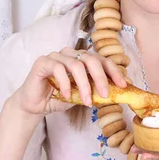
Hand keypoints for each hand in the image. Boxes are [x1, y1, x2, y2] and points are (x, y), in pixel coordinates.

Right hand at [10, 47, 126, 115]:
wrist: (35, 106)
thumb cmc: (59, 98)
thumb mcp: (82, 96)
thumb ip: (96, 91)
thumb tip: (117, 93)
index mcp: (82, 59)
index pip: (101, 60)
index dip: (114, 71)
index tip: (123, 85)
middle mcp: (70, 54)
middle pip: (91, 59)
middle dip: (101, 77)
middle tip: (106, 94)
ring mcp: (56, 56)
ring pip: (76, 65)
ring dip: (84, 85)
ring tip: (86, 101)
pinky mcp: (43, 62)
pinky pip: (58, 69)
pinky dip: (65, 83)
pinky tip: (66, 96)